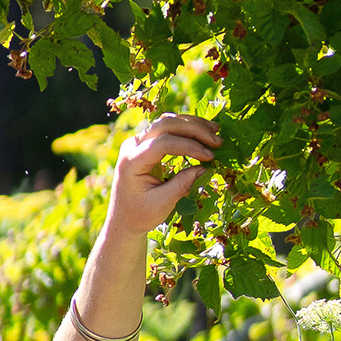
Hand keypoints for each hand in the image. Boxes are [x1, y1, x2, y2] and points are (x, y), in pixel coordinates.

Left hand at [109, 112, 218, 230]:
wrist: (123, 219)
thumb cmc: (140, 214)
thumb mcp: (161, 204)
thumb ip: (182, 185)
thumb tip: (207, 168)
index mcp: (131, 161)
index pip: (162, 143)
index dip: (189, 146)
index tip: (210, 156)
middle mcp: (132, 146)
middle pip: (164, 125)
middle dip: (193, 130)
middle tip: (217, 141)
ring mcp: (137, 141)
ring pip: (166, 122)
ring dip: (192, 124)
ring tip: (215, 131)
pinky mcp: (146, 142)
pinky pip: (167, 128)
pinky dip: (186, 128)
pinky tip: (204, 131)